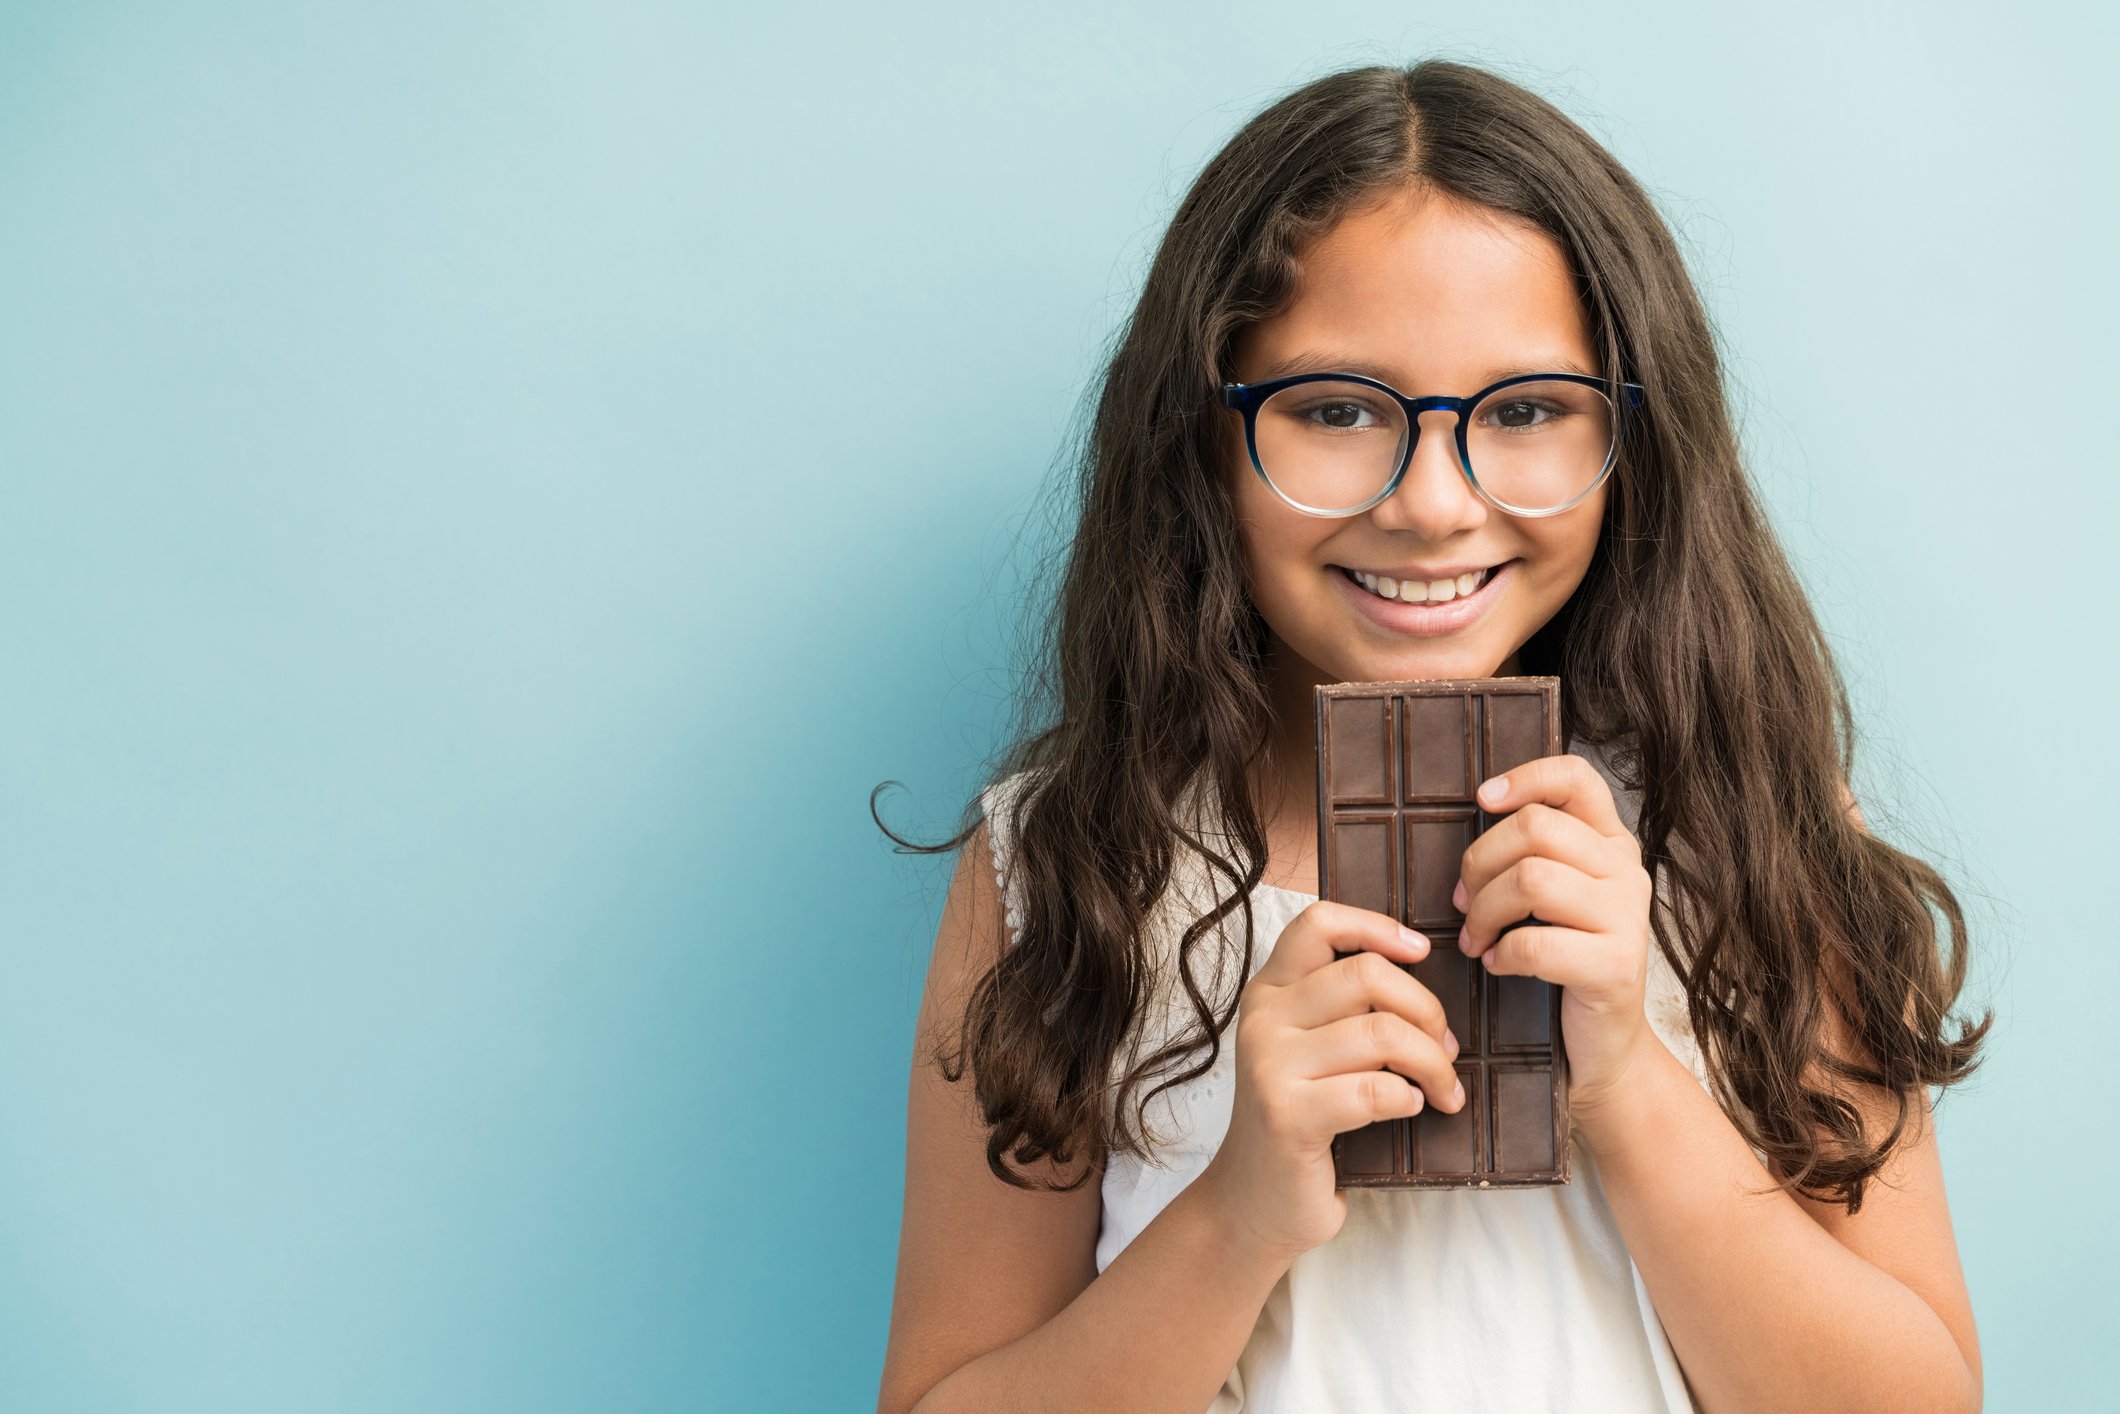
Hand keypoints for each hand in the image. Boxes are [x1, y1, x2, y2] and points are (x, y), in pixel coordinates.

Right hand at [1194, 900, 1465, 1262]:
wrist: (1253, 1204)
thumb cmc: (1302, 1120)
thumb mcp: (1311, 1048)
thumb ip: (1345, 1007)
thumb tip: (1422, 976)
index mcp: (1270, 991)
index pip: (1319, 923)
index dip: (1378, 927)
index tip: (1421, 952)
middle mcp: (1263, 1018)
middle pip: (1367, 975)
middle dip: (1426, 1010)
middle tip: (1446, 1050)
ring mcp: (1269, 1065)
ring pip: (1381, 1033)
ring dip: (1432, 1064)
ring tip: (1443, 1090)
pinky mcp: (1287, 1114)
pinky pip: (1374, 1091)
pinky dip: (1409, 1098)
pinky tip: (1412, 1109)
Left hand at [1452, 754, 1657, 1114]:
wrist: (1601, 1050)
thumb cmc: (1561, 966)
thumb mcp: (1549, 899)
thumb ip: (1531, 853)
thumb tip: (1476, 812)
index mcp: (1610, 844)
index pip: (1576, 778)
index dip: (1525, 777)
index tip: (1482, 798)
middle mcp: (1627, 871)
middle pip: (1535, 829)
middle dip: (1479, 864)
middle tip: (1461, 904)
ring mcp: (1629, 919)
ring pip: (1532, 880)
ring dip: (1484, 912)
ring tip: (1475, 940)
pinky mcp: (1618, 966)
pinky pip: (1537, 942)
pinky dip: (1503, 954)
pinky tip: (1499, 966)